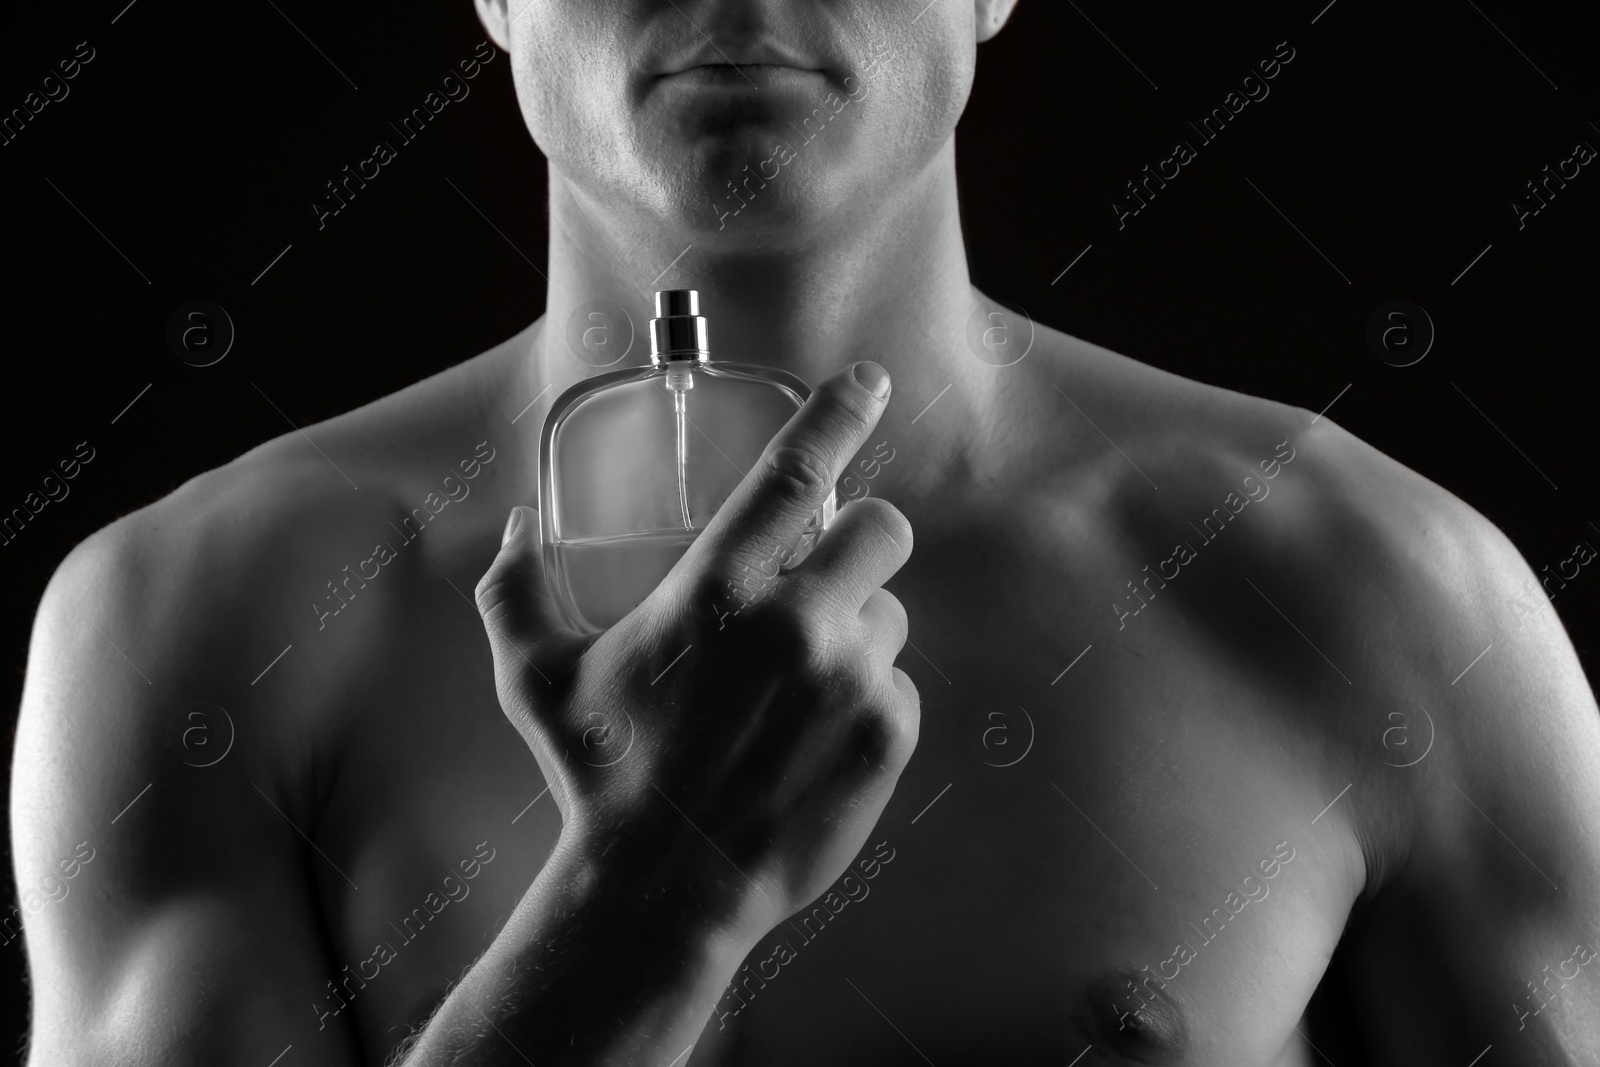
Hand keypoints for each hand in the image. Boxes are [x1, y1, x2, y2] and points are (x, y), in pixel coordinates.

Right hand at [475, 361, 917, 945]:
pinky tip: (814, 738)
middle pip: (883, 529)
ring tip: (798, 686)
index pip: (795, 472)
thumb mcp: (534, 679)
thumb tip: (515, 529)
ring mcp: (850, 680)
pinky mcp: (888, 734)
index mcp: (715, 591)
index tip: (869, 381)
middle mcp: (795, 623)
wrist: (663, 891)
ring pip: (890, 613)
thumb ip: (514, 591)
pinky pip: (899, 684)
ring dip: (856, 629)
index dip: (838, 413)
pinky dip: (868, 699)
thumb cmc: (598, 779)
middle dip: (861, 541)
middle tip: (822, 579)